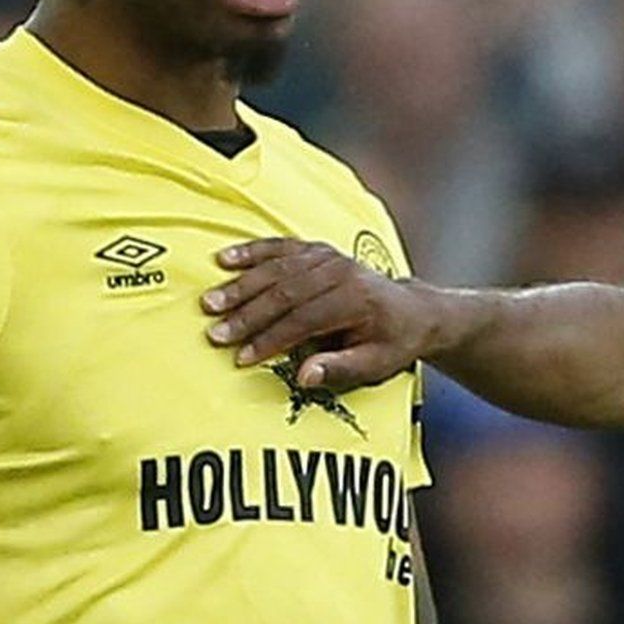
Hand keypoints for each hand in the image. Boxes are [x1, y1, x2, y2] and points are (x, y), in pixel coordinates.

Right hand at [203, 238, 443, 389]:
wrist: (413, 310)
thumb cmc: (393, 342)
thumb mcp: (376, 364)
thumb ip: (340, 369)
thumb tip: (303, 377)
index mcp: (357, 300)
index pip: (306, 320)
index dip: (272, 340)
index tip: (242, 357)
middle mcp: (342, 272)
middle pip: (287, 291)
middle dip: (248, 314)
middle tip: (216, 333)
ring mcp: (329, 257)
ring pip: (278, 269)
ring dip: (242, 285)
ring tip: (211, 302)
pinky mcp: (318, 250)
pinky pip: (280, 247)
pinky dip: (251, 252)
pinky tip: (223, 258)